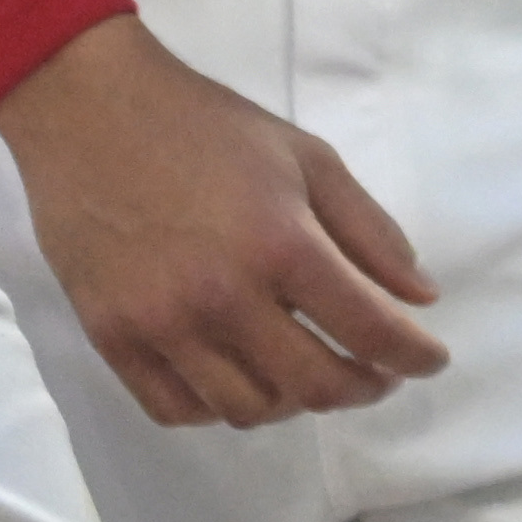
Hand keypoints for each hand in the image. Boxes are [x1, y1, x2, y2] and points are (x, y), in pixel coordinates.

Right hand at [0, 14, 449, 427]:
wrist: (91, 111)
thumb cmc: (208, 127)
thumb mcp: (307, 157)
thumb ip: (370, 230)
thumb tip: (419, 297)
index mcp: (281, 244)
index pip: (367, 330)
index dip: (413, 357)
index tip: (430, 362)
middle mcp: (223, 298)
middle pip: (312, 387)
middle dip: (362, 389)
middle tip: (374, 373)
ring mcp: (162, 326)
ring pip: (246, 410)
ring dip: (292, 402)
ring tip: (305, 372)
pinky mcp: (112, 339)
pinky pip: (177, 410)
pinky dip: (219, 408)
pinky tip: (238, 377)